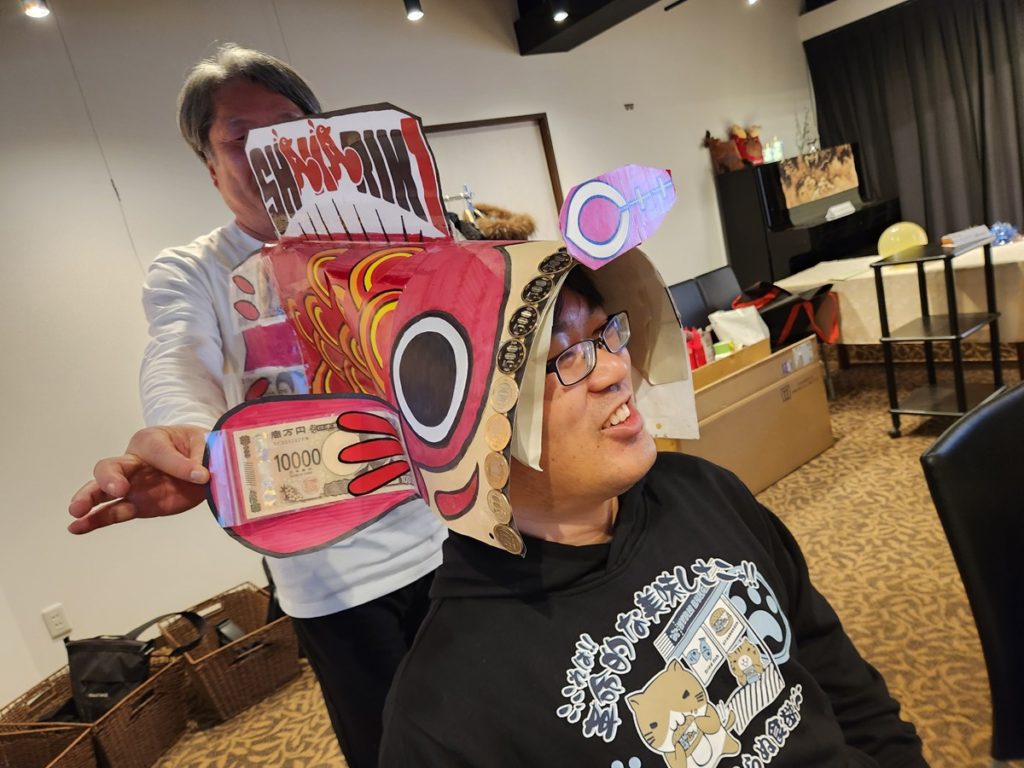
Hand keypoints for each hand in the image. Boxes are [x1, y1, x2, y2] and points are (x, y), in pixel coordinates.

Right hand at [68, 425, 210, 533]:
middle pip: (111, 467)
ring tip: (76, 511)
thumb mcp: (201, 444)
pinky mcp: (137, 504)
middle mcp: (134, 462)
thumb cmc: (196, 446)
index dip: (178, 463)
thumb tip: (200, 475)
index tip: (202, 475)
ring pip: (102, 491)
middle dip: (110, 478)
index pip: (157, 451)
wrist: (200, 461)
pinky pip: (113, 512)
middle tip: (118, 489)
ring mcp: (132, 485)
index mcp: (151, 441)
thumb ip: (197, 459)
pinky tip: (77, 528)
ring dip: (89, 500)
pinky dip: (95, 521)